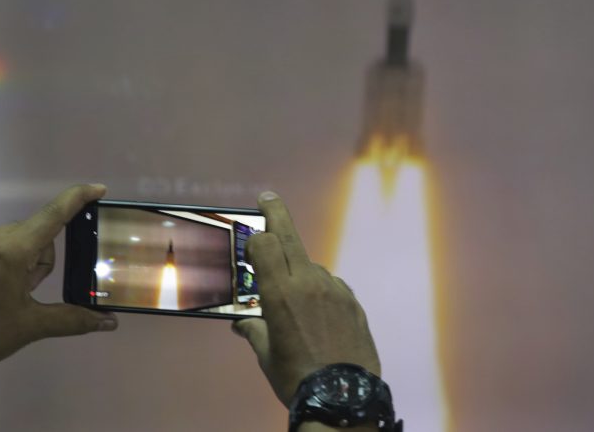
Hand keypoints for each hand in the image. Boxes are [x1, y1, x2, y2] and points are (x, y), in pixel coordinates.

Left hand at [0, 184, 117, 364]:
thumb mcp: (28, 327)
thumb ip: (70, 320)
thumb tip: (109, 322)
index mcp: (13, 250)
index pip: (53, 214)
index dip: (77, 198)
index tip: (98, 189)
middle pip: (38, 237)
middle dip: (41, 264)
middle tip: (27, 295)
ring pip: (19, 245)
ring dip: (23, 267)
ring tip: (5, 299)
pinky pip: (0, 250)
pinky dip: (6, 267)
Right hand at [232, 191, 379, 405]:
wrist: (343, 396)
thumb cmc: (296, 376)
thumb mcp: (266, 354)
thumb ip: (253, 329)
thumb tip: (241, 323)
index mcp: (279, 293)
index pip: (265, 243)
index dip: (256, 237)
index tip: (252, 236)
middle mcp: (308, 282)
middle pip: (290, 237)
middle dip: (276, 214)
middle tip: (268, 198)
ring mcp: (334, 289)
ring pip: (311, 267)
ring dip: (299, 273)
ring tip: (297, 307)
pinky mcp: (352, 301)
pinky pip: (331, 286)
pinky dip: (320, 291)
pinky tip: (318, 316)